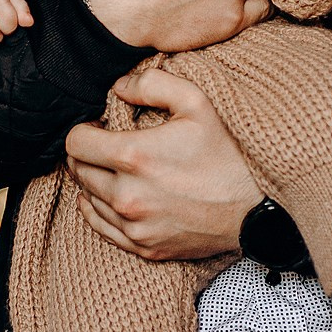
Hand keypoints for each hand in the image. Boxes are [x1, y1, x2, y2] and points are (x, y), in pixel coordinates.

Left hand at [65, 70, 259, 259]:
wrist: (256, 209)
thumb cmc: (227, 153)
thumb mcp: (196, 102)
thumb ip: (152, 84)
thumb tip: (118, 87)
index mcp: (134, 157)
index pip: (75, 142)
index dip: (84, 129)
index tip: (99, 126)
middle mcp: (127, 196)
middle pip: (78, 170)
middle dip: (87, 154)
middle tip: (106, 145)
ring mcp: (134, 226)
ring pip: (87, 199)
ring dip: (93, 181)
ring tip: (115, 169)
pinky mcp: (143, 247)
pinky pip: (101, 228)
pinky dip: (98, 210)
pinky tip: (107, 197)